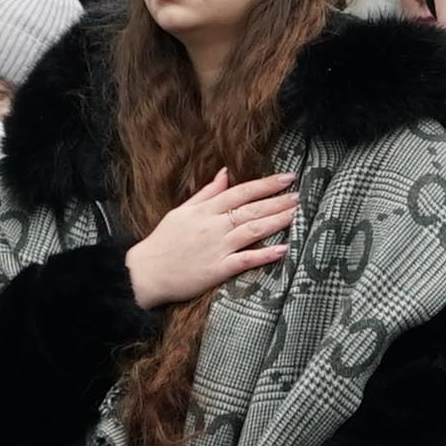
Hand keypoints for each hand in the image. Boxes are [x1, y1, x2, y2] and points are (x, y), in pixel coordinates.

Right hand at [125, 170, 296, 307]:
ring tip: (297, 214)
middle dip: (278, 201)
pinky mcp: (217, 270)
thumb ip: (206, 193)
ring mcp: (216, 248)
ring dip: (277, 221)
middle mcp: (213, 226)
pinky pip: (245, 260)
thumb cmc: (163, 241)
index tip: (287, 178)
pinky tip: (282, 249)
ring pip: (252, 231)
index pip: (240, 192)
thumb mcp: (182, 211)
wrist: (145, 272)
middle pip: (251, 210)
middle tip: (301, 195)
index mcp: (205, 210)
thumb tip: (225, 173)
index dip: (266, 184)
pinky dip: (264, 255)